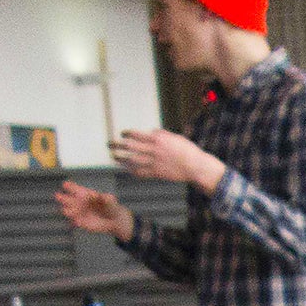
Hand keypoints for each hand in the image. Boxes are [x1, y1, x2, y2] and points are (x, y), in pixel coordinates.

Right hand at [57, 180, 133, 240]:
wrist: (114, 220)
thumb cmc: (111, 207)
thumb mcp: (109, 200)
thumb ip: (104, 197)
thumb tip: (96, 195)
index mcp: (85, 194)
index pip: (76, 189)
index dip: (70, 187)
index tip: (65, 184)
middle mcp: (80, 203)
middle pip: (69, 200)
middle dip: (63, 198)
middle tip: (57, 196)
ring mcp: (79, 213)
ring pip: (70, 211)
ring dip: (68, 211)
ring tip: (65, 210)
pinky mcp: (81, 223)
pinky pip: (76, 222)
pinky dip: (76, 222)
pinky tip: (76, 222)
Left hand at [110, 129, 225, 192]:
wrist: (195, 166)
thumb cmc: (188, 150)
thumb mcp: (175, 137)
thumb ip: (162, 135)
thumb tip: (152, 133)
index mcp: (157, 139)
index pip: (136, 135)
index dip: (127, 134)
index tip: (122, 134)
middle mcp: (153, 150)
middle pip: (130, 147)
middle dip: (118, 145)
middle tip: (109, 144)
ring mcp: (154, 163)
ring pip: (132, 160)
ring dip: (121, 158)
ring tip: (114, 156)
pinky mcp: (157, 173)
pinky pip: (141, 172)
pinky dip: (132, 171)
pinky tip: (127, 169)